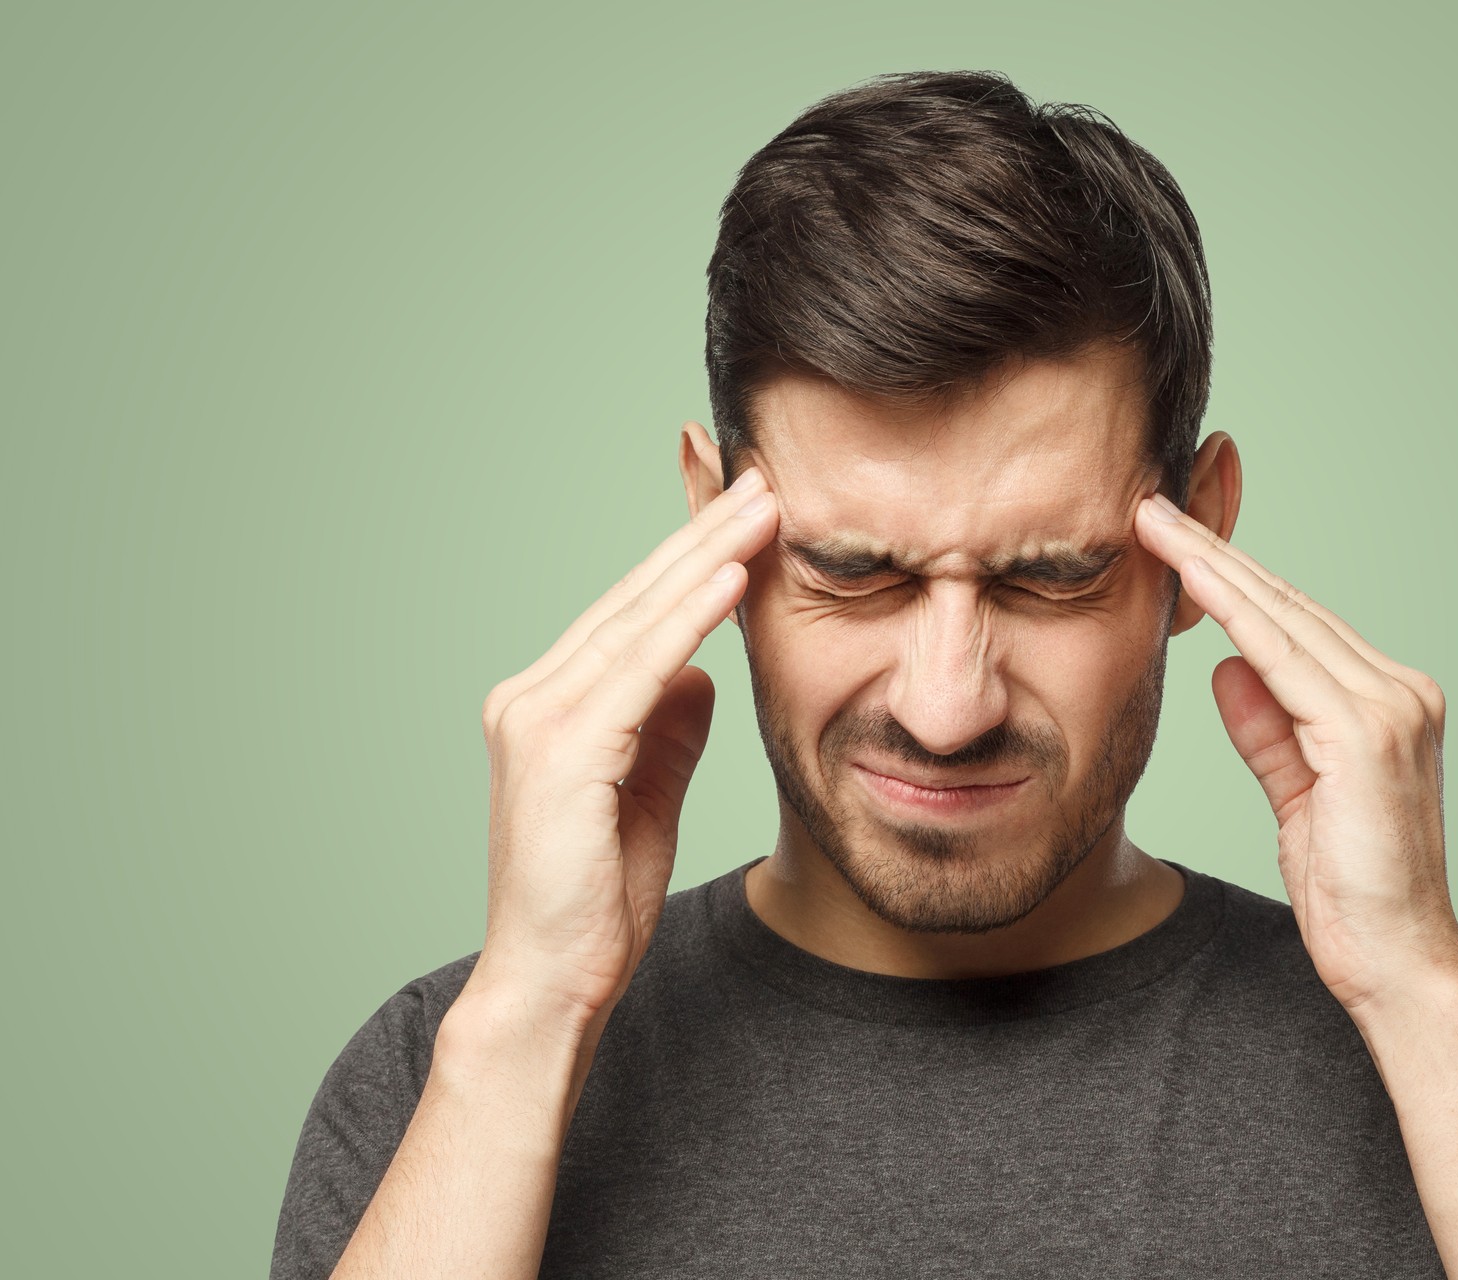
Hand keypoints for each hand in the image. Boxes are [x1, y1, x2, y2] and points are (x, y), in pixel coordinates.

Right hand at [469, 465, 779, 1025]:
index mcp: (549, 704)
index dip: (691, 559)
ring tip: (762, 506)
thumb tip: (700, 673)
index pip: (631, 614)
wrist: (553, 978)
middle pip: (633, 599)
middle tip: (762, 477)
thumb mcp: (647, 793)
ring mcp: (537, 720)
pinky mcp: (562, 752)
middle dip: (703, 534)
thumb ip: (667, 729)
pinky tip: (731, 579)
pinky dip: (686, 620)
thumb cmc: (595, 897)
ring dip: (705, 557)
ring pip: (637, 620)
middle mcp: (530, 698)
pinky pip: (638, 669)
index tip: (748, 512)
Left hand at [1134, 492, 1457, 1013]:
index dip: (1234, 580)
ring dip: (1215, 566)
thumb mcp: (1297, 800)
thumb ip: (1269, 733)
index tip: (1176, 541)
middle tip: (1153, 505)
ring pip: (1284, 618)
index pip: (1296, 626)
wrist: (1399, 963)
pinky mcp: (1369, 736)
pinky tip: (1192, 582)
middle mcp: (1399, 692)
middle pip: (1290, 605)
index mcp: (1387, 703)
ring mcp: (1391, 709)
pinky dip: (1236, 615)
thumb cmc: (1353, 894)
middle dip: (1216, 552)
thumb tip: (1228, 668)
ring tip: (1156, 524)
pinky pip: (1284, 659)